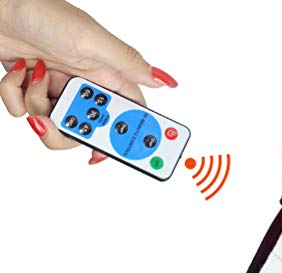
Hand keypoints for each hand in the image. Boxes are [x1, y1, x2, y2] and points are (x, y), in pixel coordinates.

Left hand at [0, 0, 176, 163]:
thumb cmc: (42, 11)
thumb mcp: (92, 40)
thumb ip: (128, 63)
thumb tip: (165, 80)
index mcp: (106, 76)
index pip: (129, 114)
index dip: (130, 135)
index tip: (124, 150)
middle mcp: (84, 86)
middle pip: (91, 130)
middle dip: (75, 129)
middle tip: (64, 115)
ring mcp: (58, 90)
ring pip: (57, 126)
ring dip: (40, 107)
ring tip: (35, 79)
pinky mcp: (32, 91)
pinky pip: (27, 112)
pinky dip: (16, 96)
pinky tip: (19, 71)